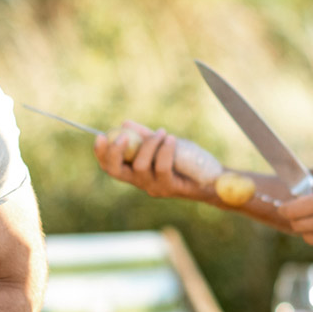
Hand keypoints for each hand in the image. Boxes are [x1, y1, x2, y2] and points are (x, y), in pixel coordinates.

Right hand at [93, 122, 215, 200]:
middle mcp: (141, 182)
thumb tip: (125, 123)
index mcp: (135, 171)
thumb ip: (145, 137)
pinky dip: (164, 150)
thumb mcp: (164, 144)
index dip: (101, 153)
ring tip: (163, 133)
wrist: (213, 178)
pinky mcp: (170, 188)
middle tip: (123, 136)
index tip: (100, 136)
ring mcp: (155, 187)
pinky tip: (171, 139)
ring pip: (140, 166)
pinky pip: (161, 167)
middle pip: (116, 171)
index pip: (110, 166)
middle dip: (115, 152)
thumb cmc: (188, 161)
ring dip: (150, 144)